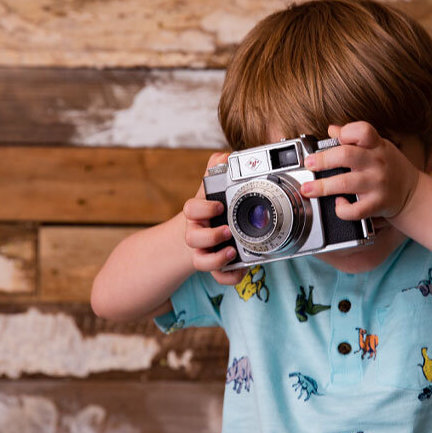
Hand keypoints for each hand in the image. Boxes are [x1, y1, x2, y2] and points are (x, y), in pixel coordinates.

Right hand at [181, 151, 245, 285]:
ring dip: (215, 259)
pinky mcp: (214, 266)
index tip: (219, 206)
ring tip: (231, 252)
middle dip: (209, 236)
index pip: (191, 209)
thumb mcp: (211, 193)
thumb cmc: (210, 212)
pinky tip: (240, 271)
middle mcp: (196, 233)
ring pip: (200, 260)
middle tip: (227, 231)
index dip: (203, 209)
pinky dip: (228, 276)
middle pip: (193, 237)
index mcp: (197, 214)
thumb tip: (221, 155)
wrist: (198, 236)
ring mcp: (203, 252)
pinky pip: (218, 277)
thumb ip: (216, 175)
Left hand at [298, 122, 420, 221]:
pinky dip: (343, 209)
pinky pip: (356, 210)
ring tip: (308, 189)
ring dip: (323, 187)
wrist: (412, 193)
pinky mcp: (377, 204)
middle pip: (347, 156)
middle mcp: (377, 163)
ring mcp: (377, 184)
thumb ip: (355, 137)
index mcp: (376, 146)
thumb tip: (332, 129)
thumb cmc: (390, 167)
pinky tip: (338, 204)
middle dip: (323, 159)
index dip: (348, 132)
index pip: (363, 131)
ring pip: (346, 183)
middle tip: (309, 164)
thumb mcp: (377, 147)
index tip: (336, 138)